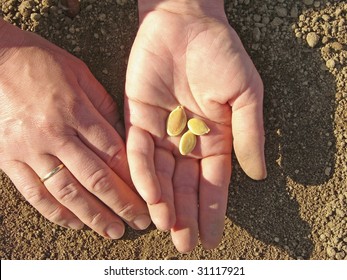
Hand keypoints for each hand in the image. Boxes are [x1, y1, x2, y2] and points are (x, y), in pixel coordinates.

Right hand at [0, 20, 150, 238]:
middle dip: (121, 203)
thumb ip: (101, 103)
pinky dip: (56, 212)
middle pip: (96, 177)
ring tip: (113, 230)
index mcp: (75, 110)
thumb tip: (120, 133)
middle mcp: (55, 133)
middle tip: (140, 221)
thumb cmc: (37, 60)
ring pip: (67, 192)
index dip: (133, 176)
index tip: (148, 192)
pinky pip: (34, 193)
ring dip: (93, 215)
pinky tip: (75, 223)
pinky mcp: (8, 159)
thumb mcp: (77, 71)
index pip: (112, 152)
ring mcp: (30, 149)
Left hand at [125, 1, 265, 251]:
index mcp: (216, 138)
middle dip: (185, 214)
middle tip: (184, 243)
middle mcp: (188, 140)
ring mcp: (162, 131)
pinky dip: (144, 173)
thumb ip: (249, 135)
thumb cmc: (221, 54)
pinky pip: (140, 151)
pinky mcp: (138, 118)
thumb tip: (258, 175)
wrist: (185, 23)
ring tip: (167, 226)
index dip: (212, 210)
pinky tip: (150, 195)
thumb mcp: (246, 94)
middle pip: (186, 185)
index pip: (214, 182)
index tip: (211, 238)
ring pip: (162, 175)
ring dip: (164, 201)